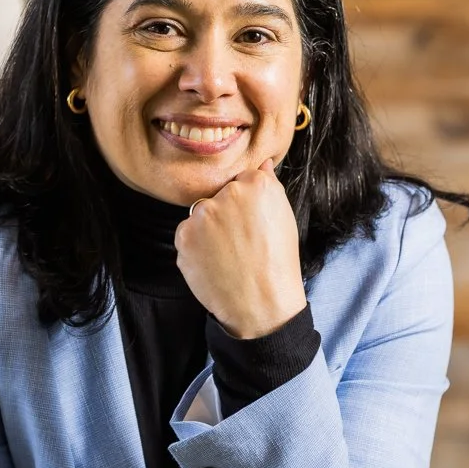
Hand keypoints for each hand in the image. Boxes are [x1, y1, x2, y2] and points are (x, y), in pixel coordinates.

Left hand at [174, 157, 306, 338]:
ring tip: (228, 255)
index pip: (241, 181)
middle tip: (240, 242)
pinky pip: (187, 236)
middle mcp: (226, 195)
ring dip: (208, 230)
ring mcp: (201, 216)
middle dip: (225, 214)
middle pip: (218, 196)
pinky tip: (214, 263)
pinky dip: (196, 249)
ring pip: (200, 216)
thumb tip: (261, 163)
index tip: (252, 223)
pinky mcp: (183, 237)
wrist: (261, 304)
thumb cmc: (277, 263)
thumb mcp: (284, 218)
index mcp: (255, 185)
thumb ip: (269, 185)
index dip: (246, 204)